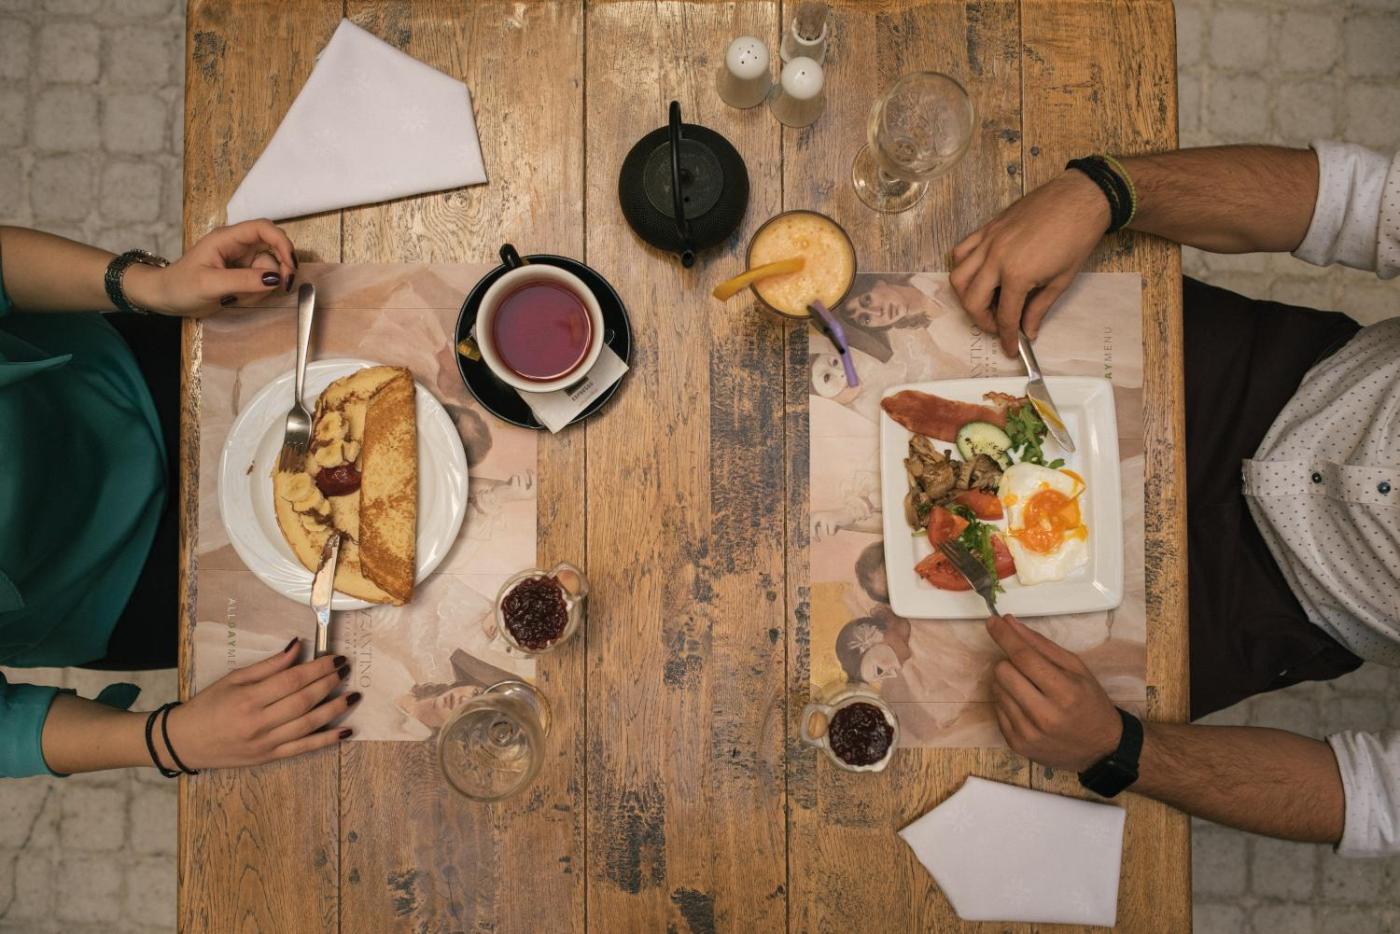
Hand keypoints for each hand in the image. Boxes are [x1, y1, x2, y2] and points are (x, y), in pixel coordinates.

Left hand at [126, 219, 296, 317]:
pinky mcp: (243, 276)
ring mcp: (242, 262)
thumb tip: (275, 278)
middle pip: (273, 250)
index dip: (282, 242)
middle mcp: (238, 246)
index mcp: (228, 239)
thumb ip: (242, 280)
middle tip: (280, 288)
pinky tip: (238, 299)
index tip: (290, 266)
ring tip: (238, 298)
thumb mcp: (210, 284)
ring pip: (269, 270)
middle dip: (278, 269)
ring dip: (262, 287)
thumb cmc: (181, 286)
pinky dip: (257, 293)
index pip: (263, 228)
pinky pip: (262, 282)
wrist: (165, 299)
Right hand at [163, 638, 357, 768]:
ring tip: (354, 695)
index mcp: (248, 698)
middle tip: (346, 669)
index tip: (334, 658)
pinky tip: (346, 730)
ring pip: (308, 724)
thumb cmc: (208, 706)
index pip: (292, 680)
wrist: (184, 742)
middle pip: (303, 700)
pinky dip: (327, 740)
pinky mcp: (269, 757)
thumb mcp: (233, 679)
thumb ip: (268, 665)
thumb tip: (297, 646)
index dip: (317, 668)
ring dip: (335, 709)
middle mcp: (259, 722)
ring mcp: (266, 743)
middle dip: (329, 683)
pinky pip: (303, 749)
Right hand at [949, 171, 1109, 356]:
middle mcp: (996, 258)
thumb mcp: (1062, 280)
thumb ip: (1039, 307)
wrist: (1080, 199)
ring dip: (966, 296)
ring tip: (982, 301)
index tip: (1010, 348)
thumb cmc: (1077, 238)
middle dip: (982, 320)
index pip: (1005, 316)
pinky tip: (978, 273)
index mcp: (1018, 274)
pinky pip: (962, 250)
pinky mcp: (988, 228)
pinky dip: (963, 266)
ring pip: (958, 276)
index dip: (1007, 337)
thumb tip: (1029, 330)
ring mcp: (989, 241)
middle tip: (997, 326)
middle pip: (972, 300)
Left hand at [985, 613, 1121, 771]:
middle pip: (1003, 672)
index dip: (1004, 636)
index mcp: (1065, 692)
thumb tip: (1009, 622)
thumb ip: (1041, 644)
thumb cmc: (1089, 702)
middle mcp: (1044, 715)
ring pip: (996, 688)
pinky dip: (1007, 700)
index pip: (1024, 657)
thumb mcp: (1076, 668)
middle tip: (1025, 667)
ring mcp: (1028, 732)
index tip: (992, 621)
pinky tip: (1025, 705)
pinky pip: (996, 708)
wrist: (1100, 748)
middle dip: (1009, 662)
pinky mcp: (1016, 743)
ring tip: (1029, 688)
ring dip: (1007, 681)